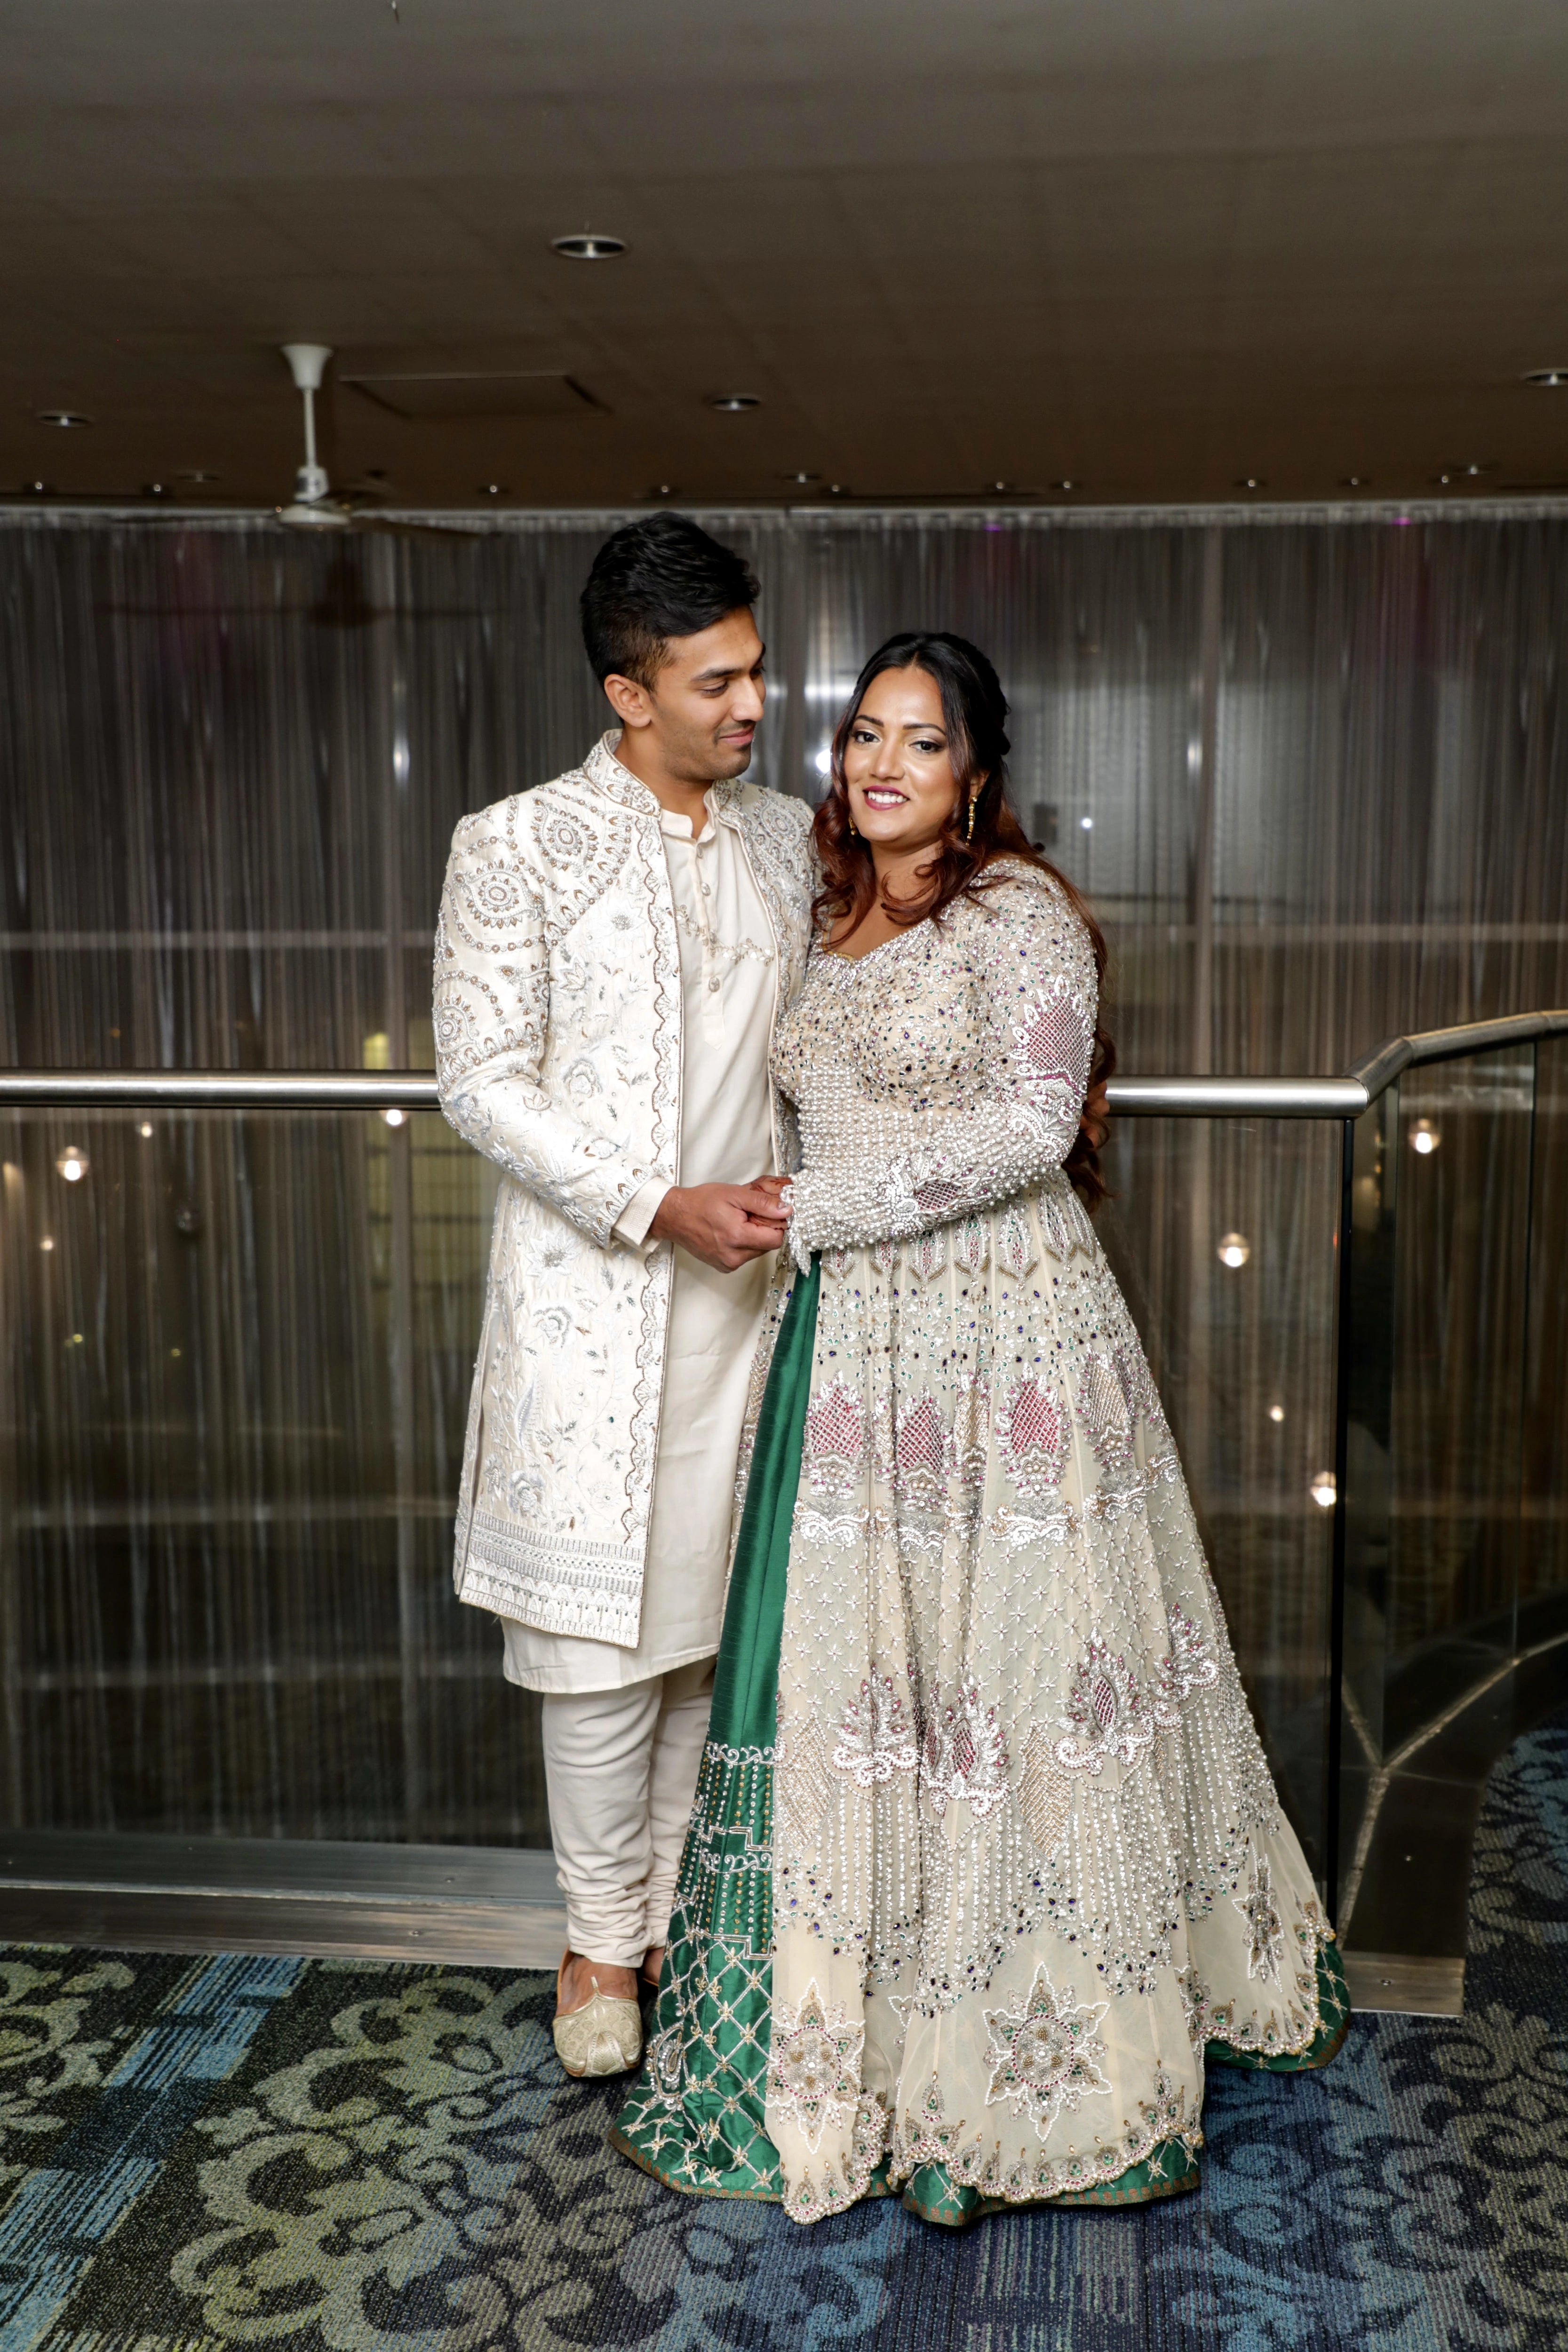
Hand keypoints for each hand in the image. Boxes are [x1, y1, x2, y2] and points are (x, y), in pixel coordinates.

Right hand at [650, 1181, 788, 1271]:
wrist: (675, 1216)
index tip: (769, 1213)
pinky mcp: (723, 1266)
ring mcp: (727, 1264)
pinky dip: (743, 1245)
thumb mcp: (734, 1194)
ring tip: (737, 1222)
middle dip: (763, 1229)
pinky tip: (730, 1232)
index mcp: (737, 1237)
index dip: (777, 1224)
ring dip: (753, 1237)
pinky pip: (744, 1256)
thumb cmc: (700, 1203)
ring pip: (756, 1252)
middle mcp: (733, 1256)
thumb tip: (786, 1210)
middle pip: (767, 1246)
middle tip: (748, 1215)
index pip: (776, 1239)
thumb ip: (762, 1203)